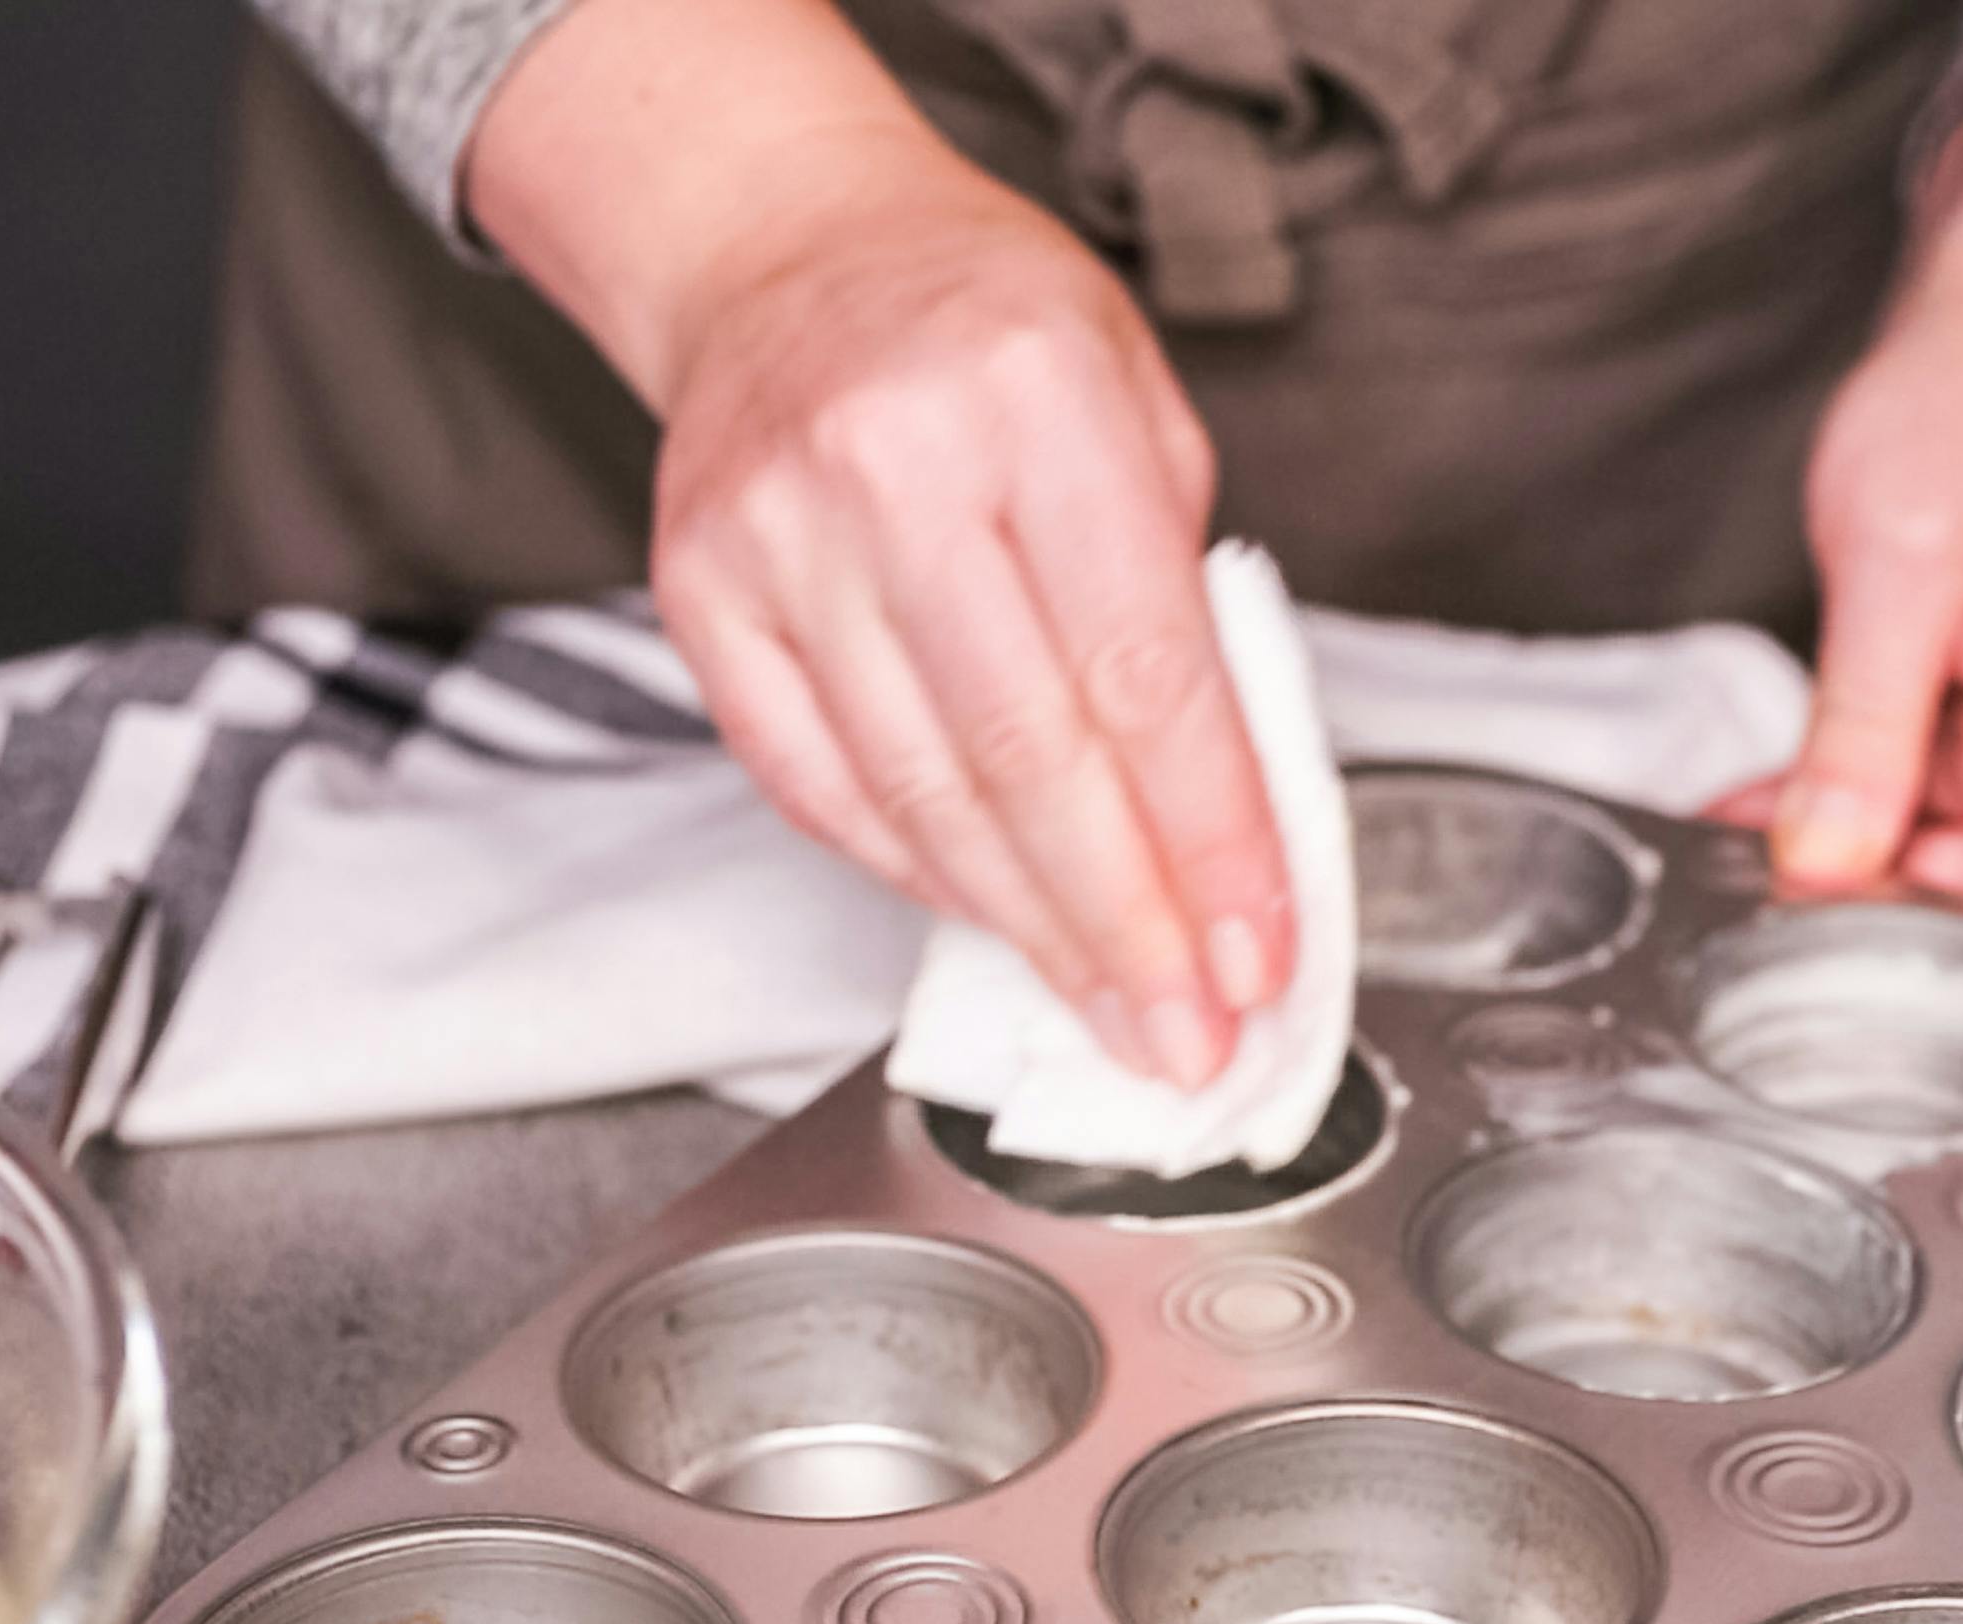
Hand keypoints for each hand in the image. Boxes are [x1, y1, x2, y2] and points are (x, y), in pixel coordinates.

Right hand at [646, 149, 1288, 1087]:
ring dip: (1032, 933)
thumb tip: (1232, 821)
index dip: (1211, 844)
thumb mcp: (1141, 407)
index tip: (1260, 957)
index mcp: (1041, 399)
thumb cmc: (989, 328)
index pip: (1148, 676)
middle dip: (1126, 930)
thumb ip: (1187, 596)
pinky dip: (918, 877)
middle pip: (1031, 761)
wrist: (785, 246)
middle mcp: (896, 465)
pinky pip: (820, 787)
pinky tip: (996, 923)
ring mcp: (779, 535)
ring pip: (922, 797)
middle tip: (1189, 1039)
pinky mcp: (701, 594)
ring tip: (1112, 1011)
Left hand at [1756, 31, 1962, 935]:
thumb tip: (1829, 858)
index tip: (1878, 987)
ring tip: (1735, 878)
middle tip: (1767, 935)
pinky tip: (1742, 813)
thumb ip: (1868, 725)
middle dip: (1885, 932)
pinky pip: (1882, 795)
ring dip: (1834, 874)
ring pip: (1923, 860)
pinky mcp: (1941, 707)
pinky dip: (1814, 812)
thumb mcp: (1905, 566)